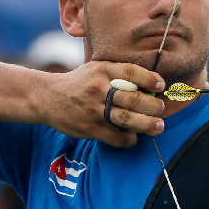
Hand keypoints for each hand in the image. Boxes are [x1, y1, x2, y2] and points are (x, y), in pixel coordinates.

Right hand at [38, 62, 165, 147]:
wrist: (47, 97)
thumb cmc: (80, 82)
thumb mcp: (96, 69)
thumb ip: (119, 74)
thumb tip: (152, 85)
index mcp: (102, 70)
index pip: (132, 72)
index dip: (150, 79)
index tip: (161, 85)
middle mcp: (99, 88)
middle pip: (133, 99)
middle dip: (154, 106)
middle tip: (161, 109)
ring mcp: (94, 109)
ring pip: (127, 119)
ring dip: (147, 125)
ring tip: (158, 127)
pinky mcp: (89, 127)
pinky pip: (115, 137)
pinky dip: (128, 139)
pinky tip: (133, 137)